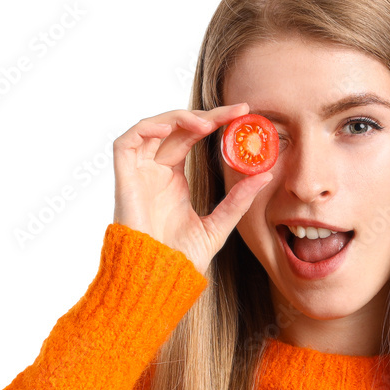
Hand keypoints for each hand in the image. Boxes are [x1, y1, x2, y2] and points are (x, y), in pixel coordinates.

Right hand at [112, 102, 272, 274]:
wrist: (158, 278)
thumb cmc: (182, 258)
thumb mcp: (219, 224)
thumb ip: (238, 200)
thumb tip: (265, 175)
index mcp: (174, 178)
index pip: (193, 136)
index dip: (215, 121)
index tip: (244, 113)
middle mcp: (155, 170)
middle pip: (177, 128)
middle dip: (207, 115)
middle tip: (237, 111)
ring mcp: (139, 172)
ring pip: (153, 127)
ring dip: (180, 117)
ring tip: (208, 122)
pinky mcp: (124, 177)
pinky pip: (128, 141)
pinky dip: (148, 127)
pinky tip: (173, 128)